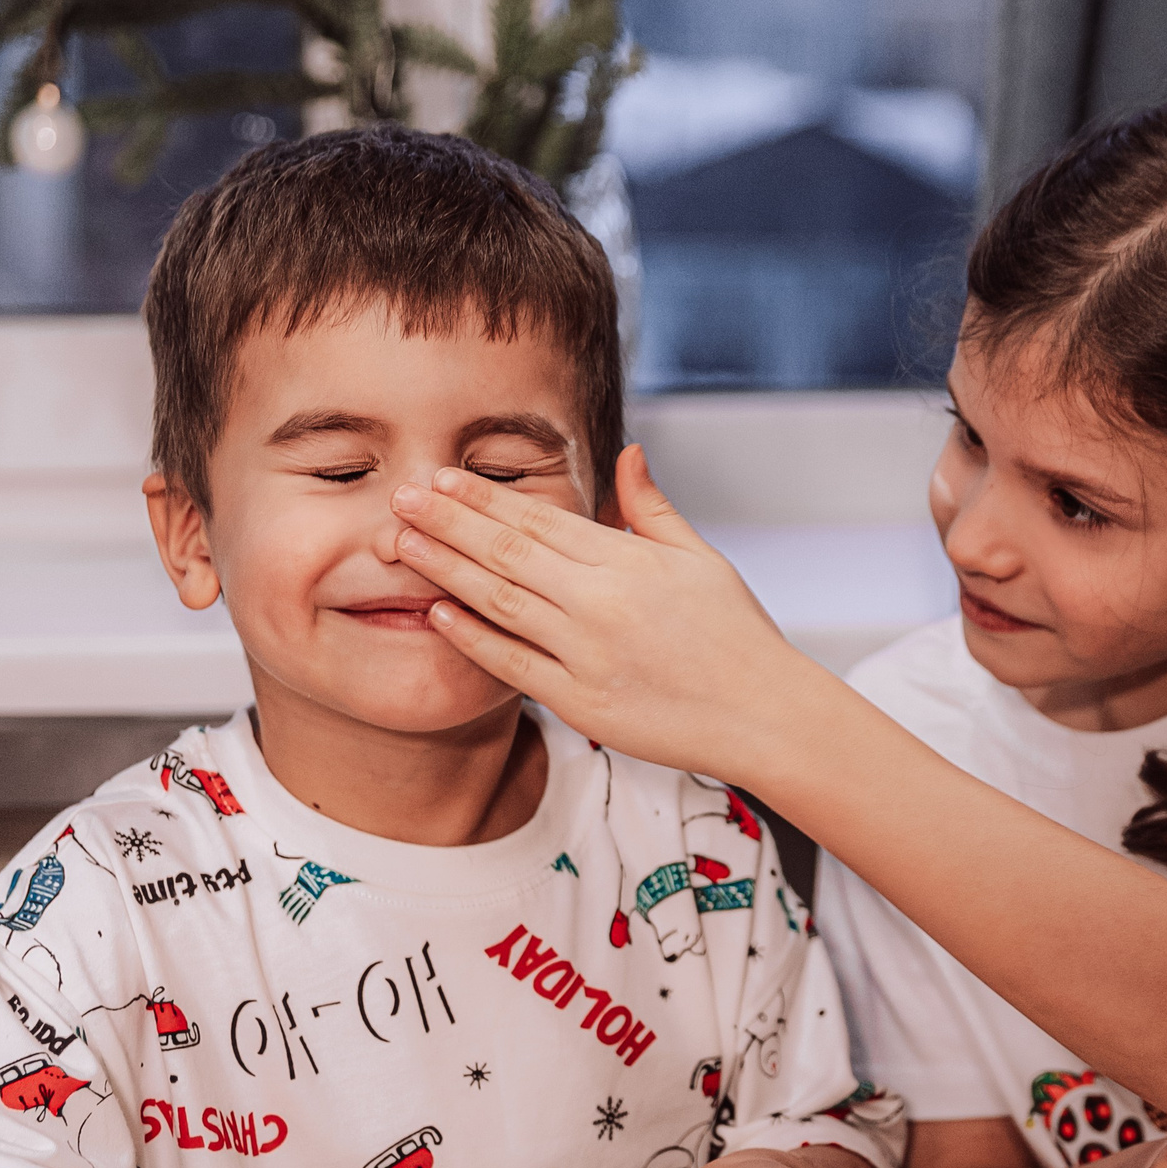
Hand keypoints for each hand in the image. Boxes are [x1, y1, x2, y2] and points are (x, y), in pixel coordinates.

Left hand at [387, 446, 827, 781]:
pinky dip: (472, 638)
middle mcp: (602, 603)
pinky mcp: (582, 703)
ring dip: (446, 570)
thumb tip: (627, 452)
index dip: (485, 498)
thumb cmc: (736, 636)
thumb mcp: (701, 558)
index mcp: (629, 561)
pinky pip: (513, 665)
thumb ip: (651, 507)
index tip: (443, 478)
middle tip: (401, 498)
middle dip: (449, 523)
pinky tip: (438, 613)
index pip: (541, 519)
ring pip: (500, 602)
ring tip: (403, 543)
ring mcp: (588, 654)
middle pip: (508, 552)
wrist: (765, 715)